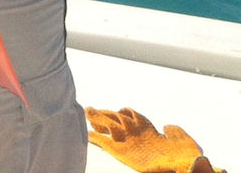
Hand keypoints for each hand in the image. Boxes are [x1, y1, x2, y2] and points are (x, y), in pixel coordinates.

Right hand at [86, 106, 202, 171]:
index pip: (132, 117)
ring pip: (110, 126)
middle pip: (117, 119)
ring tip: (87, 112)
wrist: (185, 165)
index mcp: (149, 131)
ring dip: (99, 119)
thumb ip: (173, 131)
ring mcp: (129, 144)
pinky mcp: (124, 154)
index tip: (119, 109)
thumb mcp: (180, 137)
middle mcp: (137, 135)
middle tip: (91, 108)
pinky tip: (88, 135)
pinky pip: (107, 144)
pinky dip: (96, 139)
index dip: (124, 112)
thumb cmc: (186, 154)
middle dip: (105, 113)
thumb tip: (166, 126)